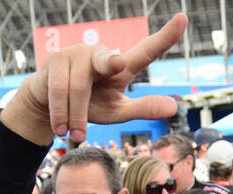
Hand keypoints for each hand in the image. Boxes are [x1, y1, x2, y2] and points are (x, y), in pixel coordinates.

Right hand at [4, 15, 187, 144]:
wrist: (50, 106)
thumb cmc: (90, 105)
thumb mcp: (118, 111)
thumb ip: (143, 108)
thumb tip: (174, 107)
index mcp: (121, 66)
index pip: (146, 51)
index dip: (165, 36)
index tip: (182, 19)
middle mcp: (100, 54)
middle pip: (108, 61)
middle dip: (110, 61)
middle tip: (119, 64)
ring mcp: (77, 54)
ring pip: (78, 87)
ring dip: (77, 116)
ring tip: (76, 135)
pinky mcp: (55, 60)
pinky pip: (59, 90)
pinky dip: (61, 113)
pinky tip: (61, 129)